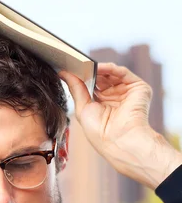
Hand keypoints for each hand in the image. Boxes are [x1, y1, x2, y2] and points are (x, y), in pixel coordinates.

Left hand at [59, 63, 181, 188]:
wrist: (119, 140)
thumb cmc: (99, 131)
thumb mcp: (82, 107)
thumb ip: (75, 88)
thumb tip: (63, 73)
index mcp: (101, 103)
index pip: (91, 85)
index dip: (80, 77)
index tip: (67, 68)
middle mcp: (114, 96)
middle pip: (100, 77)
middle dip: (87, 70)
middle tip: (73, 62)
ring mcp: (126, 91)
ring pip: (110, 73)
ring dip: (97, 68)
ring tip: (83, 64)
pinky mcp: (138, 88)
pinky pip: (122, 73)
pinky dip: (109, 68)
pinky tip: (97, 67)